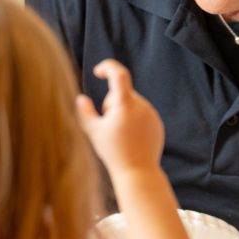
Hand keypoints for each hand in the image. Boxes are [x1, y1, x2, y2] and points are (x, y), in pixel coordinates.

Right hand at [76, 60, 164, 176]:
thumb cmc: (114, 152)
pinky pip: (141, 113)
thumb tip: (81, 98)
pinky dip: (132, 120)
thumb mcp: (94, 132)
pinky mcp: (156, 122)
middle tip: (107, 125)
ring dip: (122, 112)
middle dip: (110, 103)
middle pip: (121, 93)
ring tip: (120, 135)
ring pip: (130, 103)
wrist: (138, 171)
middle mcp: (141, 105)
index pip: (119, 74)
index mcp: (125, 104)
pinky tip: (130, 138)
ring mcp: (151, 113)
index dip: (107, 67)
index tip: (98, 71)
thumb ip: (85, 112)